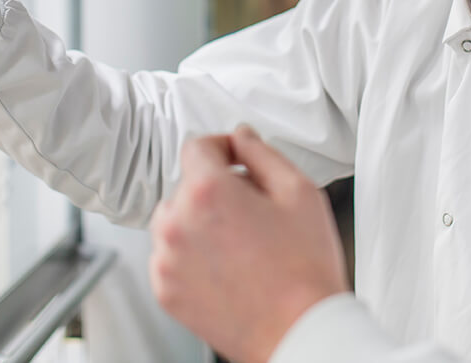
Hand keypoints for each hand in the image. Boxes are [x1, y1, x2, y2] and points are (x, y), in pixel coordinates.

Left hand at [149, 125, 348, 362]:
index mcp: (207, 192)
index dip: (223, 147)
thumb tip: (242, 138)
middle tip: (251, 210)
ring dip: (198, 222)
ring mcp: (167, 261)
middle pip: (186, 186)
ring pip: (174, 221)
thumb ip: (262, 154)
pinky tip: (227, 266)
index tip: (236, 159)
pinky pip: (170, 257)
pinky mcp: (166, 291)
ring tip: (239, 242)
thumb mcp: (298, 192)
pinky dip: (191, 256)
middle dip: (215, 189)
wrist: (300, 332)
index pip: (197, 146)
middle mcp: (178, 224)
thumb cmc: (305, 270)